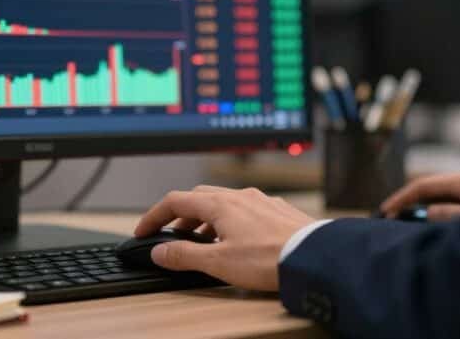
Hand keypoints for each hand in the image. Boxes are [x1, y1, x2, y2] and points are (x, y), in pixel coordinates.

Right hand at [134, 186, 314, 290]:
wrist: (315, 258)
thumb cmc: (269, 259)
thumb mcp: (218, 262)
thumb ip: (184, 256)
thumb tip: (160, 251)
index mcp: (220, 204)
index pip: (174, 201)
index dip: (154, 216)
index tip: (144, 229)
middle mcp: (240, 196)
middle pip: (198, 198)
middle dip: (181, 215)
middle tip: (174, 235)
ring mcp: (262, 201)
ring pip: (224, 202)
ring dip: (207, 218)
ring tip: (205, 241)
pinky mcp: (279, 211)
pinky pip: (247, 209)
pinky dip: (232, 220)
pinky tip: (239, 239)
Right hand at [380, 170, 459, 220]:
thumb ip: (446, 215)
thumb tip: (425, 211)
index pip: (424, 185)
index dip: (401, 197)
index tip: (384, 211)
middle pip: (432, 187)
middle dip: (411, 202)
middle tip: (391, 219)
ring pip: (444, 194)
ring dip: (425, 207)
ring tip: (408, 223)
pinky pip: (456, 200)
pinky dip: (440, 209)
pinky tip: (434, 222)